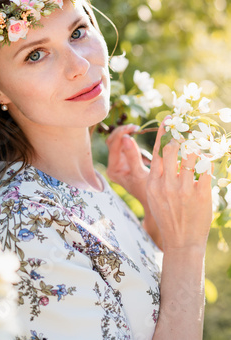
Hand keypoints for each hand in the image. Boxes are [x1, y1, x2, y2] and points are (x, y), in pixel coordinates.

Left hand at [106, 124, 148, 207]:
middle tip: (135, 126)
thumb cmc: (147, 191)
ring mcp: (119, 163)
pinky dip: (130, 137)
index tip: (134, 127)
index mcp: (113, 170)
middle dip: (122, 132)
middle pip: (112, 142)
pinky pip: (124, 145)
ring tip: (137, 128)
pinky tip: (138, 133)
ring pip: (117, 142)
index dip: (122, 134)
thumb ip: (132, 156)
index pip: (113, 146)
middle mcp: (113, 166)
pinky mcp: (126, 160)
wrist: (153, 201)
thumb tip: (126, 137)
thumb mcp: (140, 174)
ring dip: (126, 133)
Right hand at [147, 120, 212, 250]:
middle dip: (179, 132)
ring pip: (191, 156)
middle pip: (172, 149)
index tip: (168, 119)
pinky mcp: (201, 195)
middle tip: (186, 122)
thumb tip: (166, 152)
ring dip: (195, 143)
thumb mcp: (155, 196)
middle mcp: (167, 184)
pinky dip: (207, 158)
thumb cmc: (168, 217)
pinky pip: (205, 170)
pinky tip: (209, 151)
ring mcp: (184, 190)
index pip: (156, 151)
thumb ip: (159, 176)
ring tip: (200, 134)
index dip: (163, 133)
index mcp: (153, 183)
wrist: (181, 243)